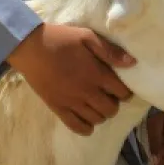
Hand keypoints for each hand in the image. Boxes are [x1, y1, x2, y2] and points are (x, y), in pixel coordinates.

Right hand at [7, 23, 134, 135]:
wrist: (30, 48)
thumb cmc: (60, 39)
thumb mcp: (87, 36)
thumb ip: (110, 51)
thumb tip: (133, 63)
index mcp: (97, 73)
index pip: (122, 92)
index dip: (125, 91)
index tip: (120, 87)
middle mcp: (87, 91)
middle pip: (111, 109)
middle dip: (114, 103)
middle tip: (107, 95)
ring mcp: (72, 102)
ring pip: (97, 119)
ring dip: (101, 114)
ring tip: (96, 104)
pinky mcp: (58, 108)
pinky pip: (77, 127)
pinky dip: (86, 127)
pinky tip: (86, 119)